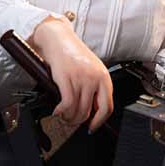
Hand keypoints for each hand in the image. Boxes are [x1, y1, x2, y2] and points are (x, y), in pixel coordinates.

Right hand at [28, 16, 113, 132]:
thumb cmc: (72, 53)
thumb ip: (95, 87)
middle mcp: (94, 78)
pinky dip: (61, 111)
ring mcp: (80, 78)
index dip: (99, 122)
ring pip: (77, 109)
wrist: (58, 37)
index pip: (107, 107)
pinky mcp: (65, 77)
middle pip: (89, 111)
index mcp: (104, 77)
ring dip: (68, 117)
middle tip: (71, 121)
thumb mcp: (91, 69)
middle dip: (78, 121)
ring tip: (63, 116)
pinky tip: (57, 111)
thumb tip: (92, 110)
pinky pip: (67, 103)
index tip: (92, 127)